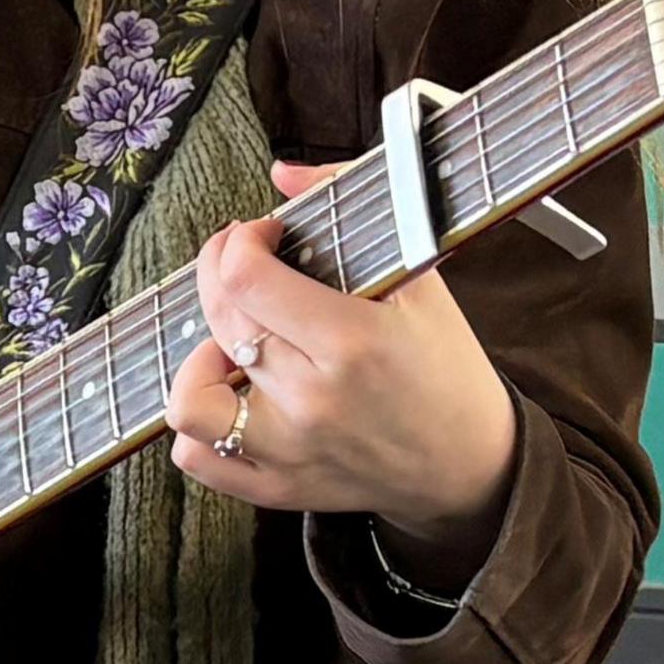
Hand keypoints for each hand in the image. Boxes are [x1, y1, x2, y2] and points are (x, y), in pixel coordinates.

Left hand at [161, 161, 519, 576]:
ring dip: (199, 360)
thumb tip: (282, 175)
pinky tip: (232, 395)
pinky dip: (198, 427)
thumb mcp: (420, 281)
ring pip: (190, 401)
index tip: (262, 234)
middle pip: (220, 319)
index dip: (239, 241)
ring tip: (236, 343)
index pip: (245, 277)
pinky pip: (198, 459)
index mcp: (351, 342)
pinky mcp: (278, 489)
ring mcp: (289, 451)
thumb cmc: (446, 368)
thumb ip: (352, 210)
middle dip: (218, 273)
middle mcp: (311, 399)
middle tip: (246, 267)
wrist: (472, 466)